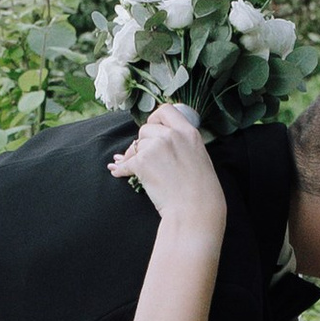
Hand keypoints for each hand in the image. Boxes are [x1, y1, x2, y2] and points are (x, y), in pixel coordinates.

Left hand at [109, 101, 224, 231]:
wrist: (195, 210)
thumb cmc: (201, 190)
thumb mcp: (199, 156)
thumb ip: (182, 142)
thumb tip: (158, 137)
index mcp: (188, 132)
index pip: (166, 110)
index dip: (155, 118)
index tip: (153, 128)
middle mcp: (171, 135)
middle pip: (146, 128)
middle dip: (144, 142)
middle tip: (148, 158)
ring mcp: (156, 147)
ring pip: (136, 146)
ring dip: (134, 157)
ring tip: (138, 170)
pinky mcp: (142, 162)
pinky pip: (125, 163)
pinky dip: (121, 169)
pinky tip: (118, 172)